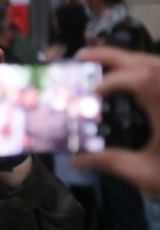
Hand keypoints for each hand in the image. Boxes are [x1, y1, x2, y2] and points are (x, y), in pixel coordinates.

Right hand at [73, 46, 159, 193]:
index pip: (140, 78)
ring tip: (102, 65)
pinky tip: (131, 83)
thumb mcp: (147, 174)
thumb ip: (112, 162)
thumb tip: (78, 159)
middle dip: (113, 56)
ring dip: (131, 62)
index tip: (90, 93)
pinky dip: (147, 73)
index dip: (112, 80)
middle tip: (82, 57)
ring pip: (158, 65)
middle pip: (148, 62)